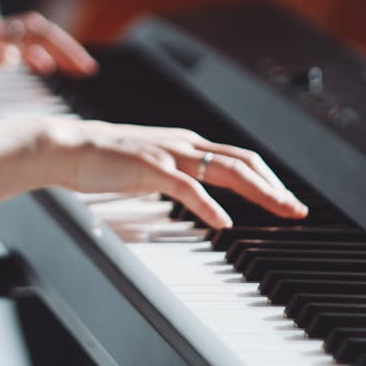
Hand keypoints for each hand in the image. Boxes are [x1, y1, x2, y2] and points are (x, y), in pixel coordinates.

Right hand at [39, 117, 308, 229]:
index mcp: (187, 144)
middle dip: (275, 186)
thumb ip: (177, 175)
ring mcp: (169, 154)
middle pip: (243, 162)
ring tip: (278, 210)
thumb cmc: (106, 160)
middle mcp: (184, 144)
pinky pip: (188, 186)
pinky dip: (210, 205)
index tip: (287, 200)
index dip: (268, 179)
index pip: (240, 158)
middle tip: (296, 209)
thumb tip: (200, 194)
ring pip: (226, 169)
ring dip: (258, 191)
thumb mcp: (151, 166)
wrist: (69, 147)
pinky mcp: (150, 167)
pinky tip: (224, 222)